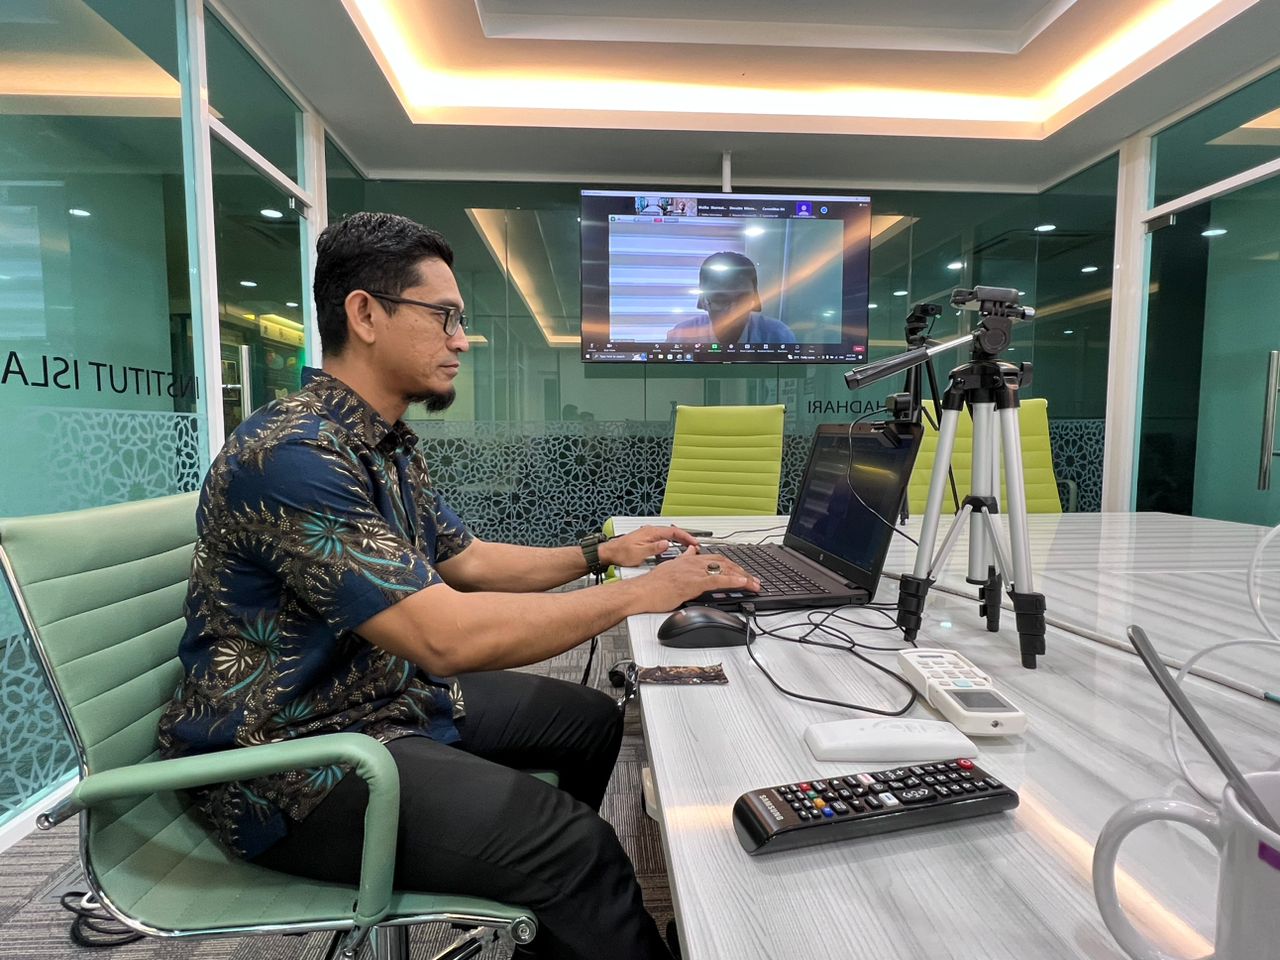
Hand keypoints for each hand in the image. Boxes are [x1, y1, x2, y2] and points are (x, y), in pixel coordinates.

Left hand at [599, 525, 699, 567]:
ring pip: (667, 534)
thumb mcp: (638, 553)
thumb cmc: (620, 554)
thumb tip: (666, 544)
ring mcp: (647, 534)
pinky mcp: (645, 539)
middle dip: (685, 537)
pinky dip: (671, 541)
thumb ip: (654, 548)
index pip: (673, 531)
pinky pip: (662, 538)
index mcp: (650, 532)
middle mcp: (649, 531)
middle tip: (695, 545)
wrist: (608, 554)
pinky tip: (673, 546)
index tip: (694, 542)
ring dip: (678, 539)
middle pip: (672, 531)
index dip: (685, 536)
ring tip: (687, 546)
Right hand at [634, 545, 759, 612]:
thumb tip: (691, 551)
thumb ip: (683, 558)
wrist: (640, 592)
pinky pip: (716, 580)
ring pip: (724, 570)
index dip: (732, 565)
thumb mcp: (670, 566)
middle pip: (724, 563)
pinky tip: (742, 583)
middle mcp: (693, 563)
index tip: (742, 572)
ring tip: (754, 584)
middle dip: (742, 572)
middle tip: (754, 580)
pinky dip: (732, 580)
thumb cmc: (652, 584)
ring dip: (742, 577)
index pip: (716, 559)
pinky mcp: (692, 583)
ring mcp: (693, 572)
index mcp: (689, 560)